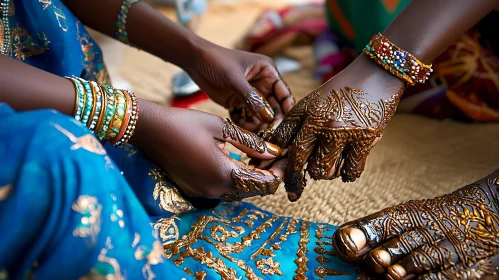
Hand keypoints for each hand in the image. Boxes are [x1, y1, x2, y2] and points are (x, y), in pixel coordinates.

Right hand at [131, 100, 284, 201]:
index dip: (278, 172)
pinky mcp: (196, 189)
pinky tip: (240, 162)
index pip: (263, 183)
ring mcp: (204, 192)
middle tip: (275, 156)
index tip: (285, 158)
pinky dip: (236, 179)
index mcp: (224, 173)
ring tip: (260, 158)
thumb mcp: (222, 128)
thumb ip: (251, 143)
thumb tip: (274, 151)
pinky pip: (224, 189)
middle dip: (267, 175)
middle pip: (253, 191)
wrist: (150, 131)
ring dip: (252, 179)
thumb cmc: (185, 123)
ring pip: (239, 192)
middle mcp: (215, 189)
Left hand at [185, 42, 294, 131]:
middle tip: (271, 134)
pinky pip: (246, 117)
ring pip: (260, 115)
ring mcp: (249, 95)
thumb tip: (268, 117)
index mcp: (267, 72)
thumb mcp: (235, 79)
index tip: (287, 124)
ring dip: (259, 125)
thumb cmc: (217, 61)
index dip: (286, 108)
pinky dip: (245, 124)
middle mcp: (262, 84)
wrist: (194, 60)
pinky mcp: (237, 103)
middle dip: (272, 120)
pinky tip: (242, 128)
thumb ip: (251, 98)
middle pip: (273, 107)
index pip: (283, 93)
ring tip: (256, 134)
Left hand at [267, 54, 405, 200]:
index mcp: (305, 111)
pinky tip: (345, 168)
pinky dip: (346, 173)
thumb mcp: (312, 102)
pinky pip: (350, 170)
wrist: (375, 74)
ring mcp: (342, 132)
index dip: (275, 159)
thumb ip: (296, 125)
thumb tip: (280, 152)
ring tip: (329, 163)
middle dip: (297, 175)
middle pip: (299, 161)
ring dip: (324, 172)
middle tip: (300, 179)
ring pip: (324, 170)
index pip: (282, 141)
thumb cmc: (340, 92)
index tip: (273, 172)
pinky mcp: (364, 139)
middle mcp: (320, 122)